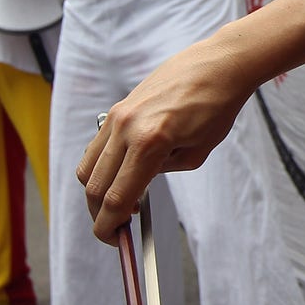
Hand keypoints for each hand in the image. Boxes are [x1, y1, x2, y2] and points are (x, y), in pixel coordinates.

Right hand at [78, 34, 256, 242]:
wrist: (217, 66)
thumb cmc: (216, 108)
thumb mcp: (195, 154)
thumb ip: (160, 174)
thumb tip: (135, 188)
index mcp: (149, 143)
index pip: (115, 198)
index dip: (109, 227)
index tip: (114, 239)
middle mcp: (126, 128)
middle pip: (94, 187)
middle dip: (100, 214)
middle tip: (117, 226)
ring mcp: (117, 115)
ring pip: (87, 166)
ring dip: (97, 190)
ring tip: (121, 200)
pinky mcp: (118, 107)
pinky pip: (97, 145)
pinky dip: (102, 166)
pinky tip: (123, 172)